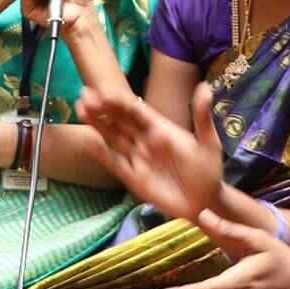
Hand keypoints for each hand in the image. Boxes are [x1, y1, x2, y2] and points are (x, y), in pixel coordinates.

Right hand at [79, 80, 224, 219]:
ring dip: (97, 124)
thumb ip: (201, 116)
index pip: (136, 110)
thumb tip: (204, 86)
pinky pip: (115, 162)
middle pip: (120, 121)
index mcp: (160, 128)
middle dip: (103, 108)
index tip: (103, 89)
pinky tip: (88, 141)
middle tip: (84, 93)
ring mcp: (137, 158)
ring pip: (113, 137)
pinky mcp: (133, 177)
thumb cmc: (208, 171)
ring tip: (81, 108)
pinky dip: (101, 152)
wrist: (205, 202)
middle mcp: (145, 140)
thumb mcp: (208, 142)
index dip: (119, 100)